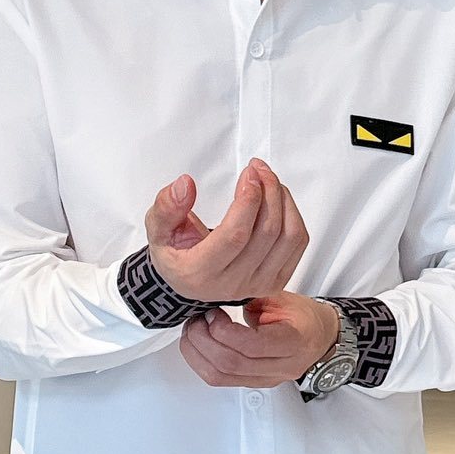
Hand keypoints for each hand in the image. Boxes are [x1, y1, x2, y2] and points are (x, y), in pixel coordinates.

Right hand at [145, 159, 307, 304]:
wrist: (187, 282)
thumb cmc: (175, 254)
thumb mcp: (157, 229)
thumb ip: (166, 207)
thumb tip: (185, 185)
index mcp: (201, 272)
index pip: (236, 235)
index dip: (249, 200)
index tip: (248, 175)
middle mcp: (233, 284)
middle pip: (267, 232)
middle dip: (268, 191)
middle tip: (257, 169)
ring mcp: (257, 284)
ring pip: (288, 237)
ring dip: (283, 200)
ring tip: (268, 180)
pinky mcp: (275, 280)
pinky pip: (297, 244)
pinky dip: (293, 214)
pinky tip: (277, 199)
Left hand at [179, 293, 339, 389]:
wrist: (320, 336)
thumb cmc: (304, 317)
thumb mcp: (281, 297)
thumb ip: (251, 296)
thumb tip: (216, 292)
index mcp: (293, 342)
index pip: (252, 346)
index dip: (224, 330)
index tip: (212, 313)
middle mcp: (280, 367)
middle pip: (232, 364)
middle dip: (203, 340)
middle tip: (196, 320)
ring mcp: (266, 378)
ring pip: (221, 377)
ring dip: (197, 354)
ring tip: (192, 332)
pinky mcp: (253, 382)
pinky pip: (220, 380)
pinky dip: (201, 362)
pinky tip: (196, 346)